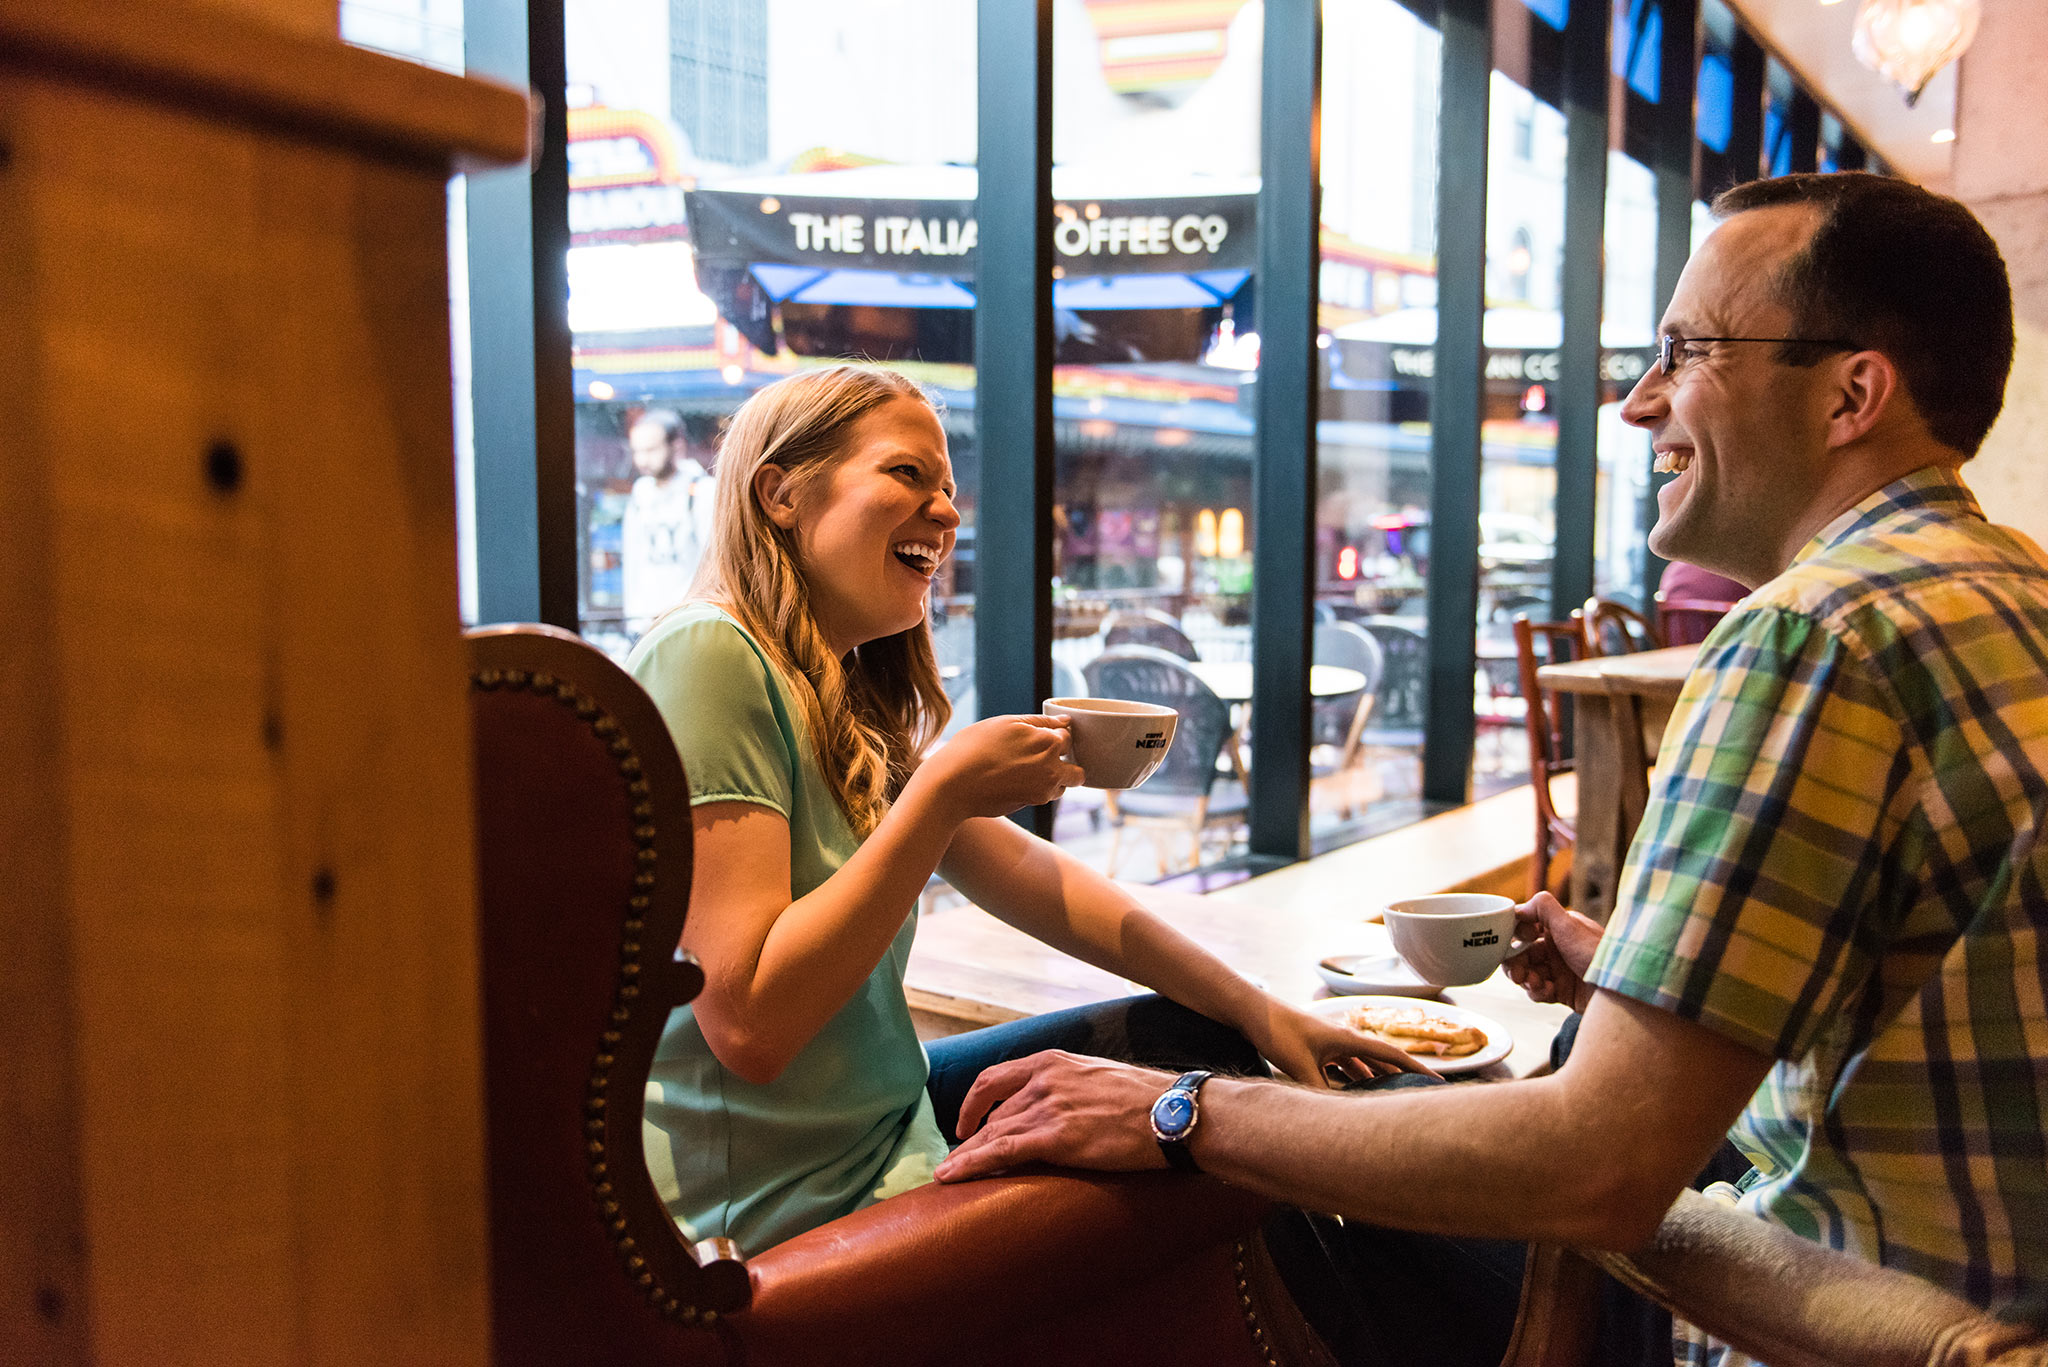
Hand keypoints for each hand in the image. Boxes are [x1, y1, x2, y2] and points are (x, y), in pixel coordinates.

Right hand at [916, 715, 1084, 820]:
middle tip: (1038, 760)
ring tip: (1026, 774)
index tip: (1040, 742)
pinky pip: (1051, 794)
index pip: (1067, 735)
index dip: (1054, 737)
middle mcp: (1051, 761)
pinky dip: (1042, 790)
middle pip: (1075, 762)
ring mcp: (1046, 784)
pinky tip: (1020, 784)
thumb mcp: (1005, 724)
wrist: (953, 784)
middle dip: (1064, 761)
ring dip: (1056, 778)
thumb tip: (1066, 721)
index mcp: (1045, 737)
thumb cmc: (973, 749)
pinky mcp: (1037, 801)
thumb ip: (1040, 722)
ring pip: (1067, 781)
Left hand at [934, 1050, 1175, 1181]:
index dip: (974, 1103)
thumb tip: (1060, 1106)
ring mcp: (1049, 1107)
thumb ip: (1069, 1084)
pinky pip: (1002, 1151)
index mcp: (1052, 1062)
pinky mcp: (1056, 1137)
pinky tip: (952, 1176)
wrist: (1172, 1112)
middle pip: (992, 1112)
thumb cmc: (1145, 1099)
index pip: (995, 1078)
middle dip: (970, 1139)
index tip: (967, 1124)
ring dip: (965, 1156)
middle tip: (956, 1160)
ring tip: (948, 1176)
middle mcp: (1043, 1079)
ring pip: (992, 1133)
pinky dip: (971, 1164)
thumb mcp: (1097, 1076)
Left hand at [1242, 998, 1438, 1086]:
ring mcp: (1332, 1044)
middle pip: (1381, 1062)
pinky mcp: (1319, 1050)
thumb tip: (1337, 1120)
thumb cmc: (1277, 1032)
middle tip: (1419, 1099)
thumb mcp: (1299, 1067)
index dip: (1418, 1068)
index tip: (1439, 1082)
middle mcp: (1345, 1040)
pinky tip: (1355, 1097)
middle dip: (1401, 1080)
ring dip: (1377, 1083)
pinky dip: (1354, 1082)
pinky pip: (1345, 1068)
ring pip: (1363, 1067)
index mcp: (1348, 1039)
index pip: (1392, 1055)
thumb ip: (1320, 1094)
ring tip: (1392, 1104)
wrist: (1253, 1013)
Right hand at [1503, 891, 1604, 1011]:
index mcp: (1557, 929)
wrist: (1621, 991)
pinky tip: (1548, 991)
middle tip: (1517, 974)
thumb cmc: (1599, 955)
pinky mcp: (1561, 991)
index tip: (1511, 945)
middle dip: (1515, 964)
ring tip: (1534, 984)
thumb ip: (1543, 908)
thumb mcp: (1569, 925)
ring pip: (1527, 974)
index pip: (1524, 930)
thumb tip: (1518, 908)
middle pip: (1521, 954)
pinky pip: (1538, 991)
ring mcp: (1558, 971)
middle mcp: (1556, 949)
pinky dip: (1538, 992)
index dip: (1513, 938)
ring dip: (1526, 979)